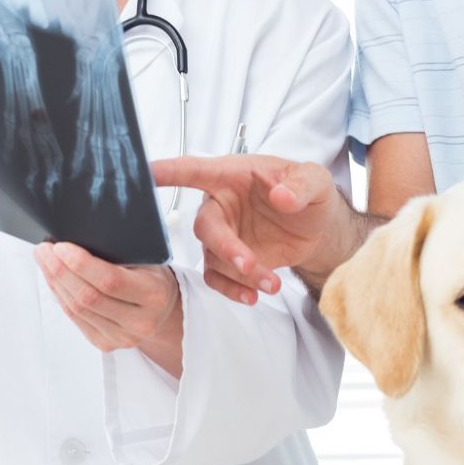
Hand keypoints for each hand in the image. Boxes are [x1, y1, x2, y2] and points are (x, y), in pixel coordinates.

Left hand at [34, 242, 182, 375]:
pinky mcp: (106, 344)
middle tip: (45, 250)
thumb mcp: (149, 259)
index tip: (61, 247)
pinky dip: (60, 296)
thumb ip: (122, 253)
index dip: (81, 264)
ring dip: (55, 282)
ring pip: (77, 309)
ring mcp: (122, 337)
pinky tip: (54, 280)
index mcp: (155, 294)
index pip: (110, 281)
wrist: (163, 308)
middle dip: (60, 270)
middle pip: (88, 297)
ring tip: (44, 261)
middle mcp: (141, 321)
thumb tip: (79, 240)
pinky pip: (75, 319)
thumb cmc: (153, 276)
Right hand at [152, 154, 347, 303]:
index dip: (168, 171)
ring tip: (272, 284)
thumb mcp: (315, 180)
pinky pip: (218, 278)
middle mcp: (220, 203)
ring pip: (213, 258)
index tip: (145, 173)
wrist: (318, 226)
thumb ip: (300, 186)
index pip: (195, 169)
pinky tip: (254, 295)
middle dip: (225, 247)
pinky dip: (233, 290)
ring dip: (240, 275)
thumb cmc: (308, 191)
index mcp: (232, 174)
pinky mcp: (228, 260)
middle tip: (249, 264)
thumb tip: (281, 196)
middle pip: (205, 226)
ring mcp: (222, 234)